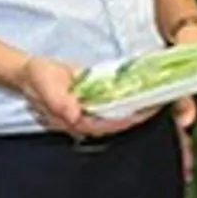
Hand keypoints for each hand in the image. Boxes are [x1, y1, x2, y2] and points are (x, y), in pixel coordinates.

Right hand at [17, 55, 153, 137]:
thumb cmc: (38, 79)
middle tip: (163, 100)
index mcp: (78, 122)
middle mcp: (89, 122)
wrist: (32, 73)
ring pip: (122, 114)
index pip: (111, 124)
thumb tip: (73, 114)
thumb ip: (58, 101)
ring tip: (160, 94)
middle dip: (142, 114)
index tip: (150, 108)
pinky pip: (117, 105)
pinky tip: (145, 91)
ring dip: (140, 107)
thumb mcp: (45, 84)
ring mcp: (93, 114)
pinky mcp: (96, 104)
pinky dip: (131, 99)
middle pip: (121, 122)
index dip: (132, 117)